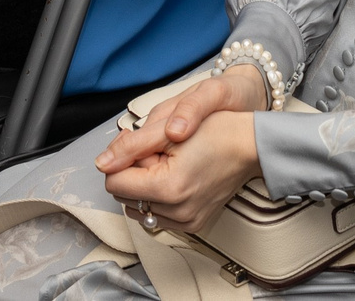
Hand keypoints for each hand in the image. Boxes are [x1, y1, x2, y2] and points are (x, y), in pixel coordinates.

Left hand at [99, 71, 267, 234]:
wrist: (251, 146)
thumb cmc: (219, 132)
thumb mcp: (168, 130)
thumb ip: (130, 146)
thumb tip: (102, 162)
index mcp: (168, 188)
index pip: (114, 182)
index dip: (123, 159)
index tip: (141, 145)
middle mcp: (177, 212)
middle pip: (125, 196)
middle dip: (134, 172)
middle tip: (159, 152)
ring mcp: (186, 222)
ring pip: (139, 207)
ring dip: (145, 186)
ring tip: (168, 165)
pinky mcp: (193, 225)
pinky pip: (158, 216)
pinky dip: (159, 198)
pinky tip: (176, 178)